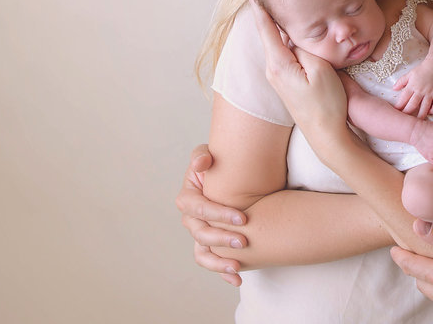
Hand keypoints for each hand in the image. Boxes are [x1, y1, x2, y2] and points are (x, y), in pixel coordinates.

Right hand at [174, 144, 247, 285]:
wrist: (232, 175)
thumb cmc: (219, 163)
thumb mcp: (209, 154)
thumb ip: (202, 155)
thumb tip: (202, 163)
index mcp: (188, 197)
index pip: (198, 208)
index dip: (218, 214)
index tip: (242, 218)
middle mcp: (191, 219)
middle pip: (201, 233)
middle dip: (222, 239)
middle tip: (244, 242)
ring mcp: (200, 234)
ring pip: (203, 253)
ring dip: (218, 262)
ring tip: (237, 267)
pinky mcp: (211, 244)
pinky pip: (212, 261)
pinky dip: (222, 273)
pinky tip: (238, 280)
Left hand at [246, 0, 348, 149]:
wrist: (326, 134)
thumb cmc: (326, 104)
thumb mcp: (321, 69)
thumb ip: (306, 48)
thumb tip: (296, 37)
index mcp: (279, 63)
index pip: (265, 27)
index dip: (258, 4)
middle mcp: (273, 68)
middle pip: (270, 32)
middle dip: (267, 10)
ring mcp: (278, 76)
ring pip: (279, 42)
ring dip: (279, 24)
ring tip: (280, 4)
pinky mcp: (286, 81)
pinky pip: (285, 53)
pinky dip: (287, 38)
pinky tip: (295, 32)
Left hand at [393, 62, 432, 117]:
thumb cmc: (421, 70)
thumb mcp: (409, 74)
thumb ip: (401, 82)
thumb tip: (393, 89)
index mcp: (411, 86)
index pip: (403, 99)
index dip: (399, 107)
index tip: (395, 113)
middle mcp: (420, 91)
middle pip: (412, 105)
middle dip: (407, 114)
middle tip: (404, 121)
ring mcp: (430, 93)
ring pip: (424, 108)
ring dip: (420, 116)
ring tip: (416, 122)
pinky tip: (429, 112)